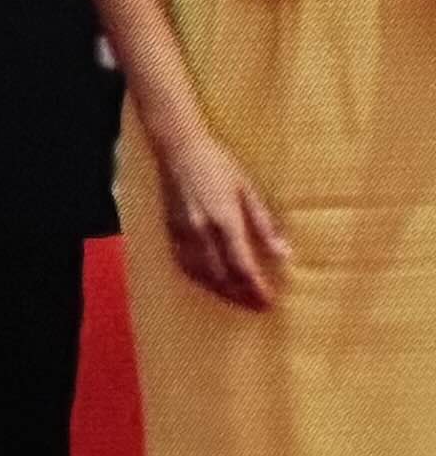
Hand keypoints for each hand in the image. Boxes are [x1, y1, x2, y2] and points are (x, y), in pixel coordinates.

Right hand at [147, 124, 292, 311]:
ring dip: (221, 292)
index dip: (256, 288)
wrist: (178, 148)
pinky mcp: (170, 231)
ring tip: (238, 301)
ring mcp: (182, 233)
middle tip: (258, 308)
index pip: (242, 266)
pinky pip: (184, 265)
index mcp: (224, 220)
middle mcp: (201, 231)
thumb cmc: (219, 164)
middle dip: (241, 296)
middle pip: (221, 276)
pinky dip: (200, 280)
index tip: (269, 301)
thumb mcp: (248, 190)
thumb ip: (265, 224)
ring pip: (201, 275)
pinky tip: (211, 284)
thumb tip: (285, 254)